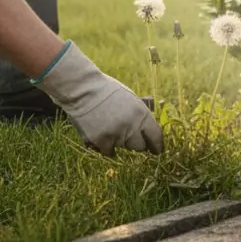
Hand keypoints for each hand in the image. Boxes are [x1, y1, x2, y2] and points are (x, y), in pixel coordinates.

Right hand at [35, 43, 162, 155]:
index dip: (157, 145)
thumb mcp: (132, 98)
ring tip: (111, 127)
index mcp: (142, 114)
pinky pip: (108, 151)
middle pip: (140, 146)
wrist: (82, 90)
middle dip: (137, 143)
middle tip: (130, 137)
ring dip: (120, 142)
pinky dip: (106, 146)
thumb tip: (149, 127)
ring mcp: (115, 135)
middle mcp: (131, 127)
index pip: (155, 136)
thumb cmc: (108, 91)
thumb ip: (141, 114)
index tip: (157, 151)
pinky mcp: (100, 141)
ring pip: (123, 148)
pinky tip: (103, 136)